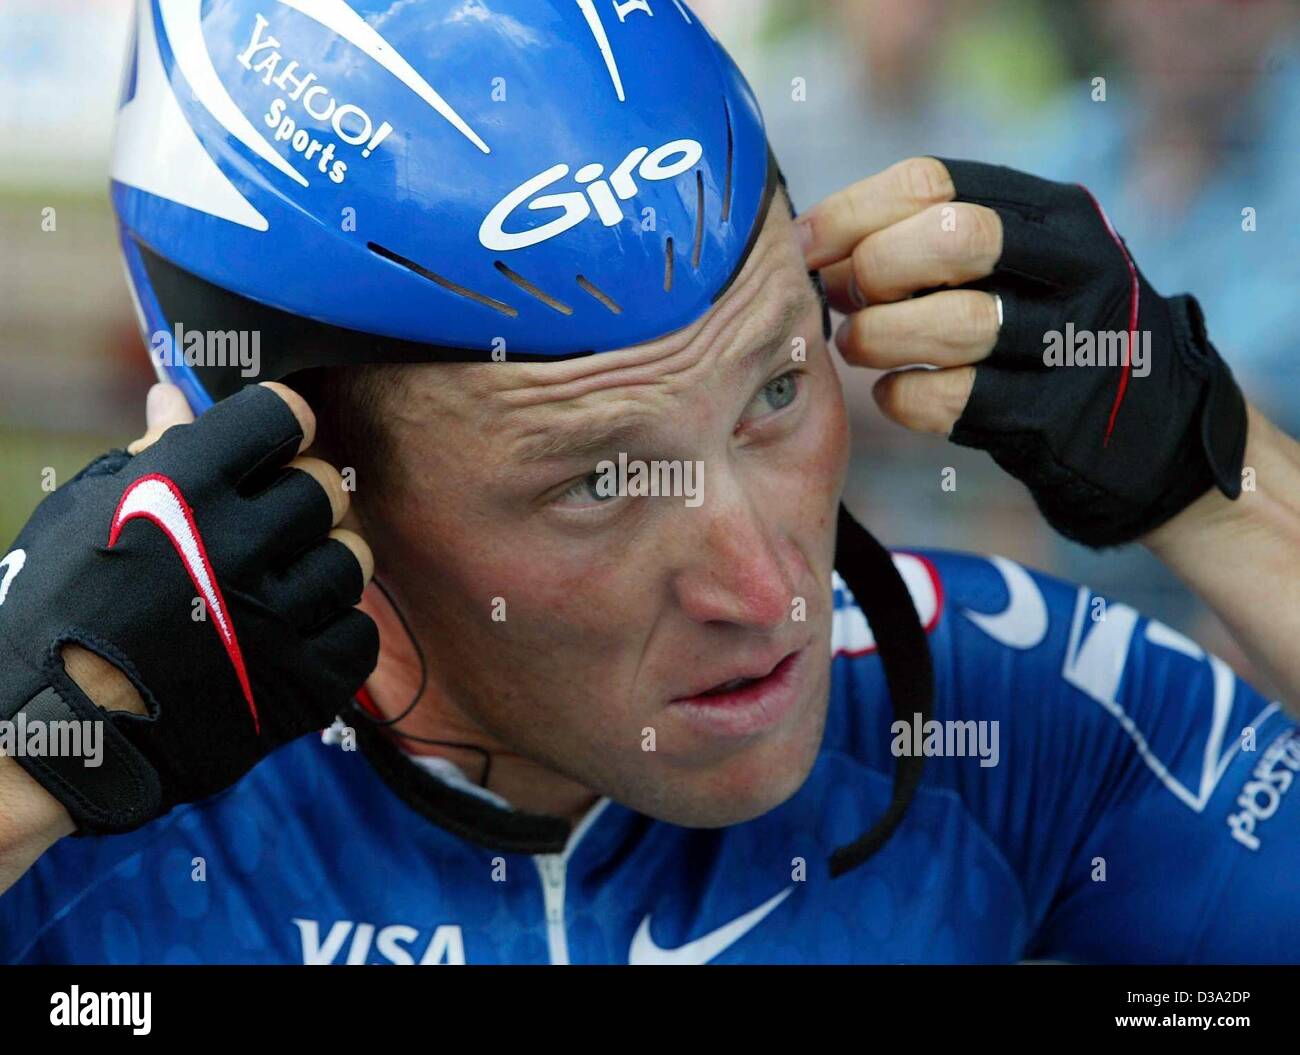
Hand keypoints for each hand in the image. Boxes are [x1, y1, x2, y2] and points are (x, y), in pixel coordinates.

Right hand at [0, 382, 378, 833]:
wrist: (42, 740)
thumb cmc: (52, 615)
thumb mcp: (83, 517)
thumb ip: (148, 454)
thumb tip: (176, 396)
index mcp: (182, 490)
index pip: (283, 417)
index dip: (283, 427)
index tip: (273, 448)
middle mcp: (236, 547)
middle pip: (327, 488)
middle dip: (302, 501)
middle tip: (267, 532)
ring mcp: (274, 620)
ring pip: (353, 560)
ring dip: (321, 568)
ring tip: (275, 589)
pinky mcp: (301, 687)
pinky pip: (360, 634)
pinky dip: (334, 635)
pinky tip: (291, 639)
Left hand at [798, 157, 1246, 546]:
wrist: (1143, 432)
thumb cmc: (1041, 333)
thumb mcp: (1015, 266)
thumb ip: (931, 242)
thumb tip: (810, 245)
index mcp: (1055, 213)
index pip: (935, 181)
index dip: (852, 213)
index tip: (807, 248)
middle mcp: (1077, 268)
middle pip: (955, 238)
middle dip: (874, 269)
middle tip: (843, 299)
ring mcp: (1073, 346)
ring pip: (959, 324)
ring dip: (880, 335)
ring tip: (856, 346)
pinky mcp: (1055, 420)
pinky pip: (957, 402)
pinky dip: (904, 397)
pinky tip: (893, 393)